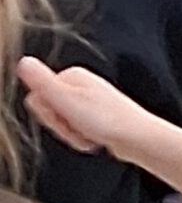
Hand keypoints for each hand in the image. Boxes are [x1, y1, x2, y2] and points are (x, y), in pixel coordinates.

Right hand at [18, 57, 145, 155]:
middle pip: (49, 113)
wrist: (137, 137)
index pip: (36, 100)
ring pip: (61, 126)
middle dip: (61, 128)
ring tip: (90, 134)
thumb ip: (42, 83)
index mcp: (72, 75)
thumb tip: (24, 62)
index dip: (49, 116)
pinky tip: (96, 139)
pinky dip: (82, 140)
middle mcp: (80, 85)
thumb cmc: (107, 120)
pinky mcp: (94, 115)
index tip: (66, 116)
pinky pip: (75, 133)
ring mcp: (88, 100)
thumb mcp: (68, 101)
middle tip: (80, 127)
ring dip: (72, 136)